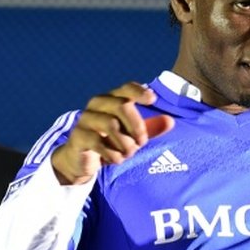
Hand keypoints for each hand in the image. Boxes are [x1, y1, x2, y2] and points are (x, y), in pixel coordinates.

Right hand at [51, 82, 173, 184]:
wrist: (82, 160)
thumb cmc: (110, 142)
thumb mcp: (132, 135)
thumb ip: (150, 128)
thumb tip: (171, 121)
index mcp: (111, 99)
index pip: (126, 88)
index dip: (139, 91)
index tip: (152, 99)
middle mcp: (97, 104)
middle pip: (122, 106)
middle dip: (137, 126)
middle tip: (142, 143)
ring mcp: (86, 119)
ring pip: (111, 125)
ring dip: (125, 143)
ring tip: (128, 153)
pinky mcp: (78, 136)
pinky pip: (98, 142)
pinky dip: (112, 154)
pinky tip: (115, 159)